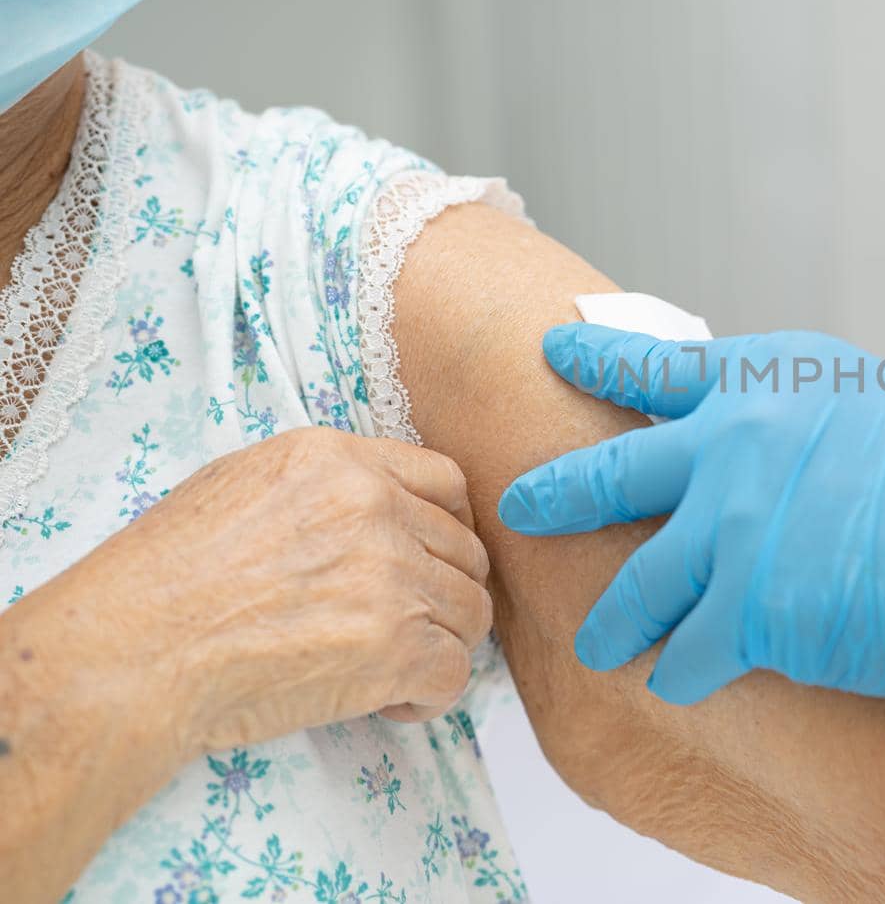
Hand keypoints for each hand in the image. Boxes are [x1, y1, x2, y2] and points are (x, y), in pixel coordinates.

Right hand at [65, 427, 492, 754]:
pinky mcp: (396, 648)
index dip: (450, 524)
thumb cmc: (163, 578)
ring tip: (392, 667)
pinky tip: (391, 702)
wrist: (134, 651)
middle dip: (445, 591)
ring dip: (441, 642)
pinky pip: (454, 672)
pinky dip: (431, 694)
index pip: (444, 482)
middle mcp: (375, 511)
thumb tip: (369, 516)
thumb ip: (320, 489)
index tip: (438, 555)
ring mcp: (392, 579)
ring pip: (470, 612)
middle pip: (465, 552)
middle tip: (409, 624)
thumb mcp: (239, 485)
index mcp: (338, 463)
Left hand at [498, 325, 884, 725]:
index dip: (597, 360)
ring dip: (613, 618)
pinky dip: (678, 671)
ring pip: (635, 583)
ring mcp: (730, 530)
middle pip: (612, 473)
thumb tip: (758, 436)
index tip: (556, 354)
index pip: (656, 369)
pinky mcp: (745, 611)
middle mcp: (731, 445)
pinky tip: (673, 682)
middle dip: (555, 494)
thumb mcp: (873, 401)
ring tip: (597, 642)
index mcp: (768, 380)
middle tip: (520, 506)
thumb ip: (794, 414)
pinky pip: (684, 651)